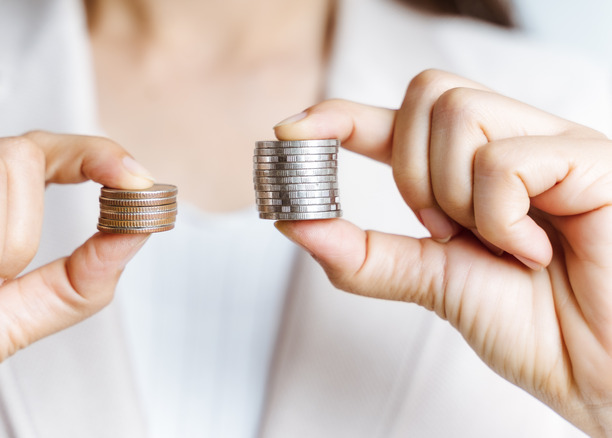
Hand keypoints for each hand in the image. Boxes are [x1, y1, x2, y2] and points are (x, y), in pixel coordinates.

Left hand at [274, 70, 611, 435]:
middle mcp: (514, 144)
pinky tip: (534, 250)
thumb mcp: (432, 282)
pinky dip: (500, 216)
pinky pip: (503, 160)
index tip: (292, 129)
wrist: (606, 374)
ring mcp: (553, 145)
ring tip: (500, 243)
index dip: (342, 115)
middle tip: (446, 229)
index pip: (399, 119)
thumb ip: (366, 254)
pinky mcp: (590, 159)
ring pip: (457, 113)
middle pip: (426, 96)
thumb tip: (295, 221)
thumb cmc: (537, 328)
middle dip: (412, 171)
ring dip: (456, 195)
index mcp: (476, 171)